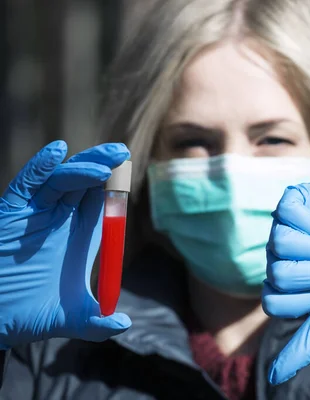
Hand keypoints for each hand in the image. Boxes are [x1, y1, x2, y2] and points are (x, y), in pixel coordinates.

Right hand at [0, 141, 131, 348]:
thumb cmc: (29, 315)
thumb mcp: (71, 319)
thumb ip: (97, 323)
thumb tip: (122, 325)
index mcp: (79, 237)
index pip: (102, 204)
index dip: (114, 188)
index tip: (128, 174)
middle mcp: (60, 220)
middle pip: (85, 184)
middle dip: (103, 166)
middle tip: (121, 153)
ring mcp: (36, 214)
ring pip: (61, 179)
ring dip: (82, 167)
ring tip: (104, 164)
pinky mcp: (11, 212)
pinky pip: (27, 184)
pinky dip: (41, 166)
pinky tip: (57, 152)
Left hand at [262, 182, 309, 383]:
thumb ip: (306, 344)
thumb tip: (275, 379)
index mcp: (287, 280)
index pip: (272, 301)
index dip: (307, 299)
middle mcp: (282, 253)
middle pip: (277, 273)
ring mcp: (288, 225)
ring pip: (279, 244)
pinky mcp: (299, 199)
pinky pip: (287, 212)